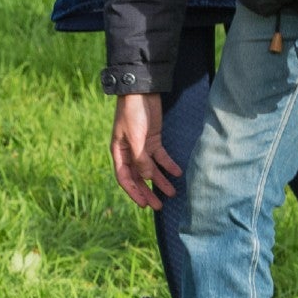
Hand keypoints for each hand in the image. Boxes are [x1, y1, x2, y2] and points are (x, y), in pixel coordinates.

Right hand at [107, 92, 177, 209]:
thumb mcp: (135, 136)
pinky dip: (169, 165)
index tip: (144, 205)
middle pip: (139, 177)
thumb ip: (140, 158)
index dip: (134, 192)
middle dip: (148, 192)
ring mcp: (142, 146)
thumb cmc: (132, 113)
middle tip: (159, 206)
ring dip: (161, 181)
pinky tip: (177, 172)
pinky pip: (161, 157)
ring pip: (151, 169)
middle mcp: (130, 152)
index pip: (125, 178)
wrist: (141, 91)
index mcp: (119, 152)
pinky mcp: (154, 139)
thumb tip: (145, 177)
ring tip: (172, 193)